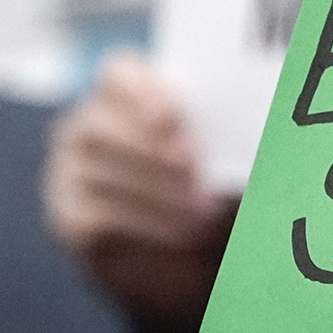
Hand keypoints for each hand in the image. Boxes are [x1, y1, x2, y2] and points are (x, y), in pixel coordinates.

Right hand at [45, 52, 234, 309]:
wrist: (192, 257)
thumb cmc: (213, 186)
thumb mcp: (226, 157)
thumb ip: (230, 139)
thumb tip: (262, 129)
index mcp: (127, 95)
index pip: (118, 74)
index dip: (141, 92)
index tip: (170, 119)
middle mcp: (88, 126)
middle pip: (98, 124)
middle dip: (148, 148)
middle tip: (193, 170)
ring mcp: (70, 173)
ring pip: (97, 173)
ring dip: (155, 192)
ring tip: (204, 212)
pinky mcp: (70, 218)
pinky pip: (95, 217)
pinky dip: (143, 225)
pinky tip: (182, 234)